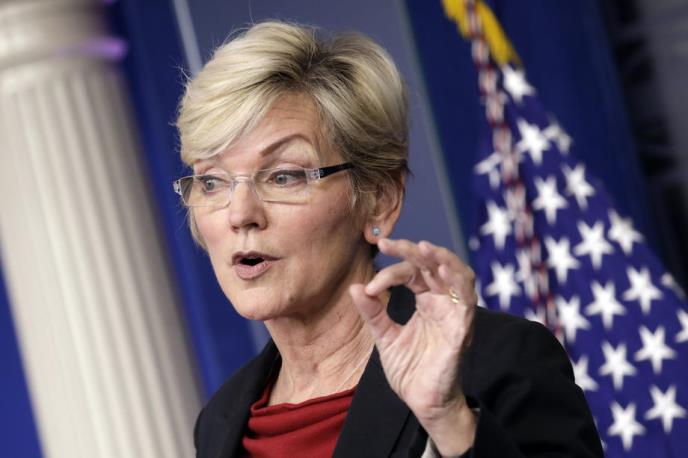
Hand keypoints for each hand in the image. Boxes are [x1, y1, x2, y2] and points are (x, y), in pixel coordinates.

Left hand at [349, 238, 477, 454]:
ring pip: (457, 275)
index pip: (412, 273)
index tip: (368, 286)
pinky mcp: (462, 330)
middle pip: (433, 266)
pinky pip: (465, 301)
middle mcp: (443, 303)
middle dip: (411, 251)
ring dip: (442, 258)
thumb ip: (372, 312)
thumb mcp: (384, 336)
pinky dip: (457, 283)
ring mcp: (455, 314)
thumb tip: (354, 287)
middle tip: (387, 243)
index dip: (390, 272)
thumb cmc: (410, 369)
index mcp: (426, 301)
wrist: (422, 403)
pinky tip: (442, 271)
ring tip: (422, 247)